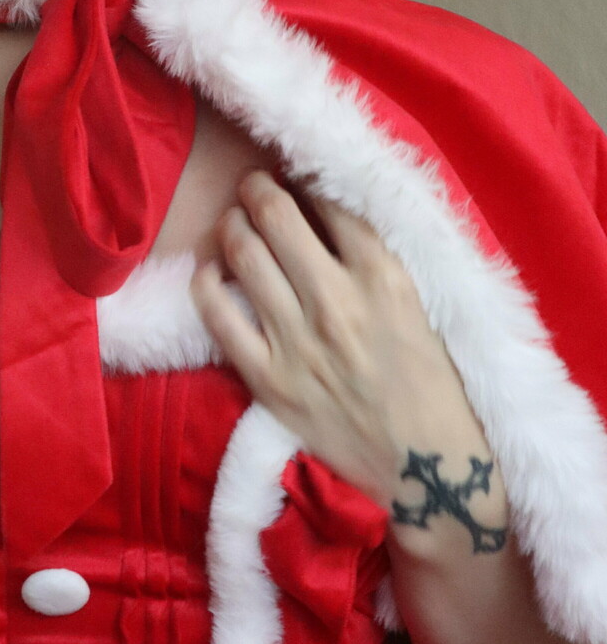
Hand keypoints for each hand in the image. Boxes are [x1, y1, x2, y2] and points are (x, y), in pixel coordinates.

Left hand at [189, 170, 487, 510]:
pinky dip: (207, 282)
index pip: (330, 200)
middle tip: (253, 186)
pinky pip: (217, 315)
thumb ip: (381, 262)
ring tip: (234, 220)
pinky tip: (211, 272)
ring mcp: (297, 340)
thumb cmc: (436, 387)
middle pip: (276, 215)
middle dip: (257, 188)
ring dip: (232, 224)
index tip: (296, 173)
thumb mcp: (425, 307)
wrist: (428, 471)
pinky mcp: (268, 378)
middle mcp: (336, 300)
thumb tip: (334, 213)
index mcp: (385, 276)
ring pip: (244, 253)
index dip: (306, 177)